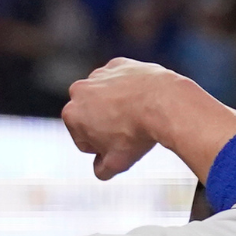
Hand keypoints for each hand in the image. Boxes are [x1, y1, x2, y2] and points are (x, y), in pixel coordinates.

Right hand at [63, 59, 184, 179]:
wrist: (164, 103)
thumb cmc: (137, 134)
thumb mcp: (117, 163)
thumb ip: (101, 170)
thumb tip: (99, 170)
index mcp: (71, 114)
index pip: (83, 141)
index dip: (102, 148)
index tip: (118, 146)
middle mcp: (79, 90)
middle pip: (92, 117)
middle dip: (105, 125)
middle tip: (128, 132)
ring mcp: (99, 75)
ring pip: (105, 98)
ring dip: (116, 107)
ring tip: (137, 116)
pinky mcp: (119, 64)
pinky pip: (121, 82)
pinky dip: (129, 91)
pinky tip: (142, 100)